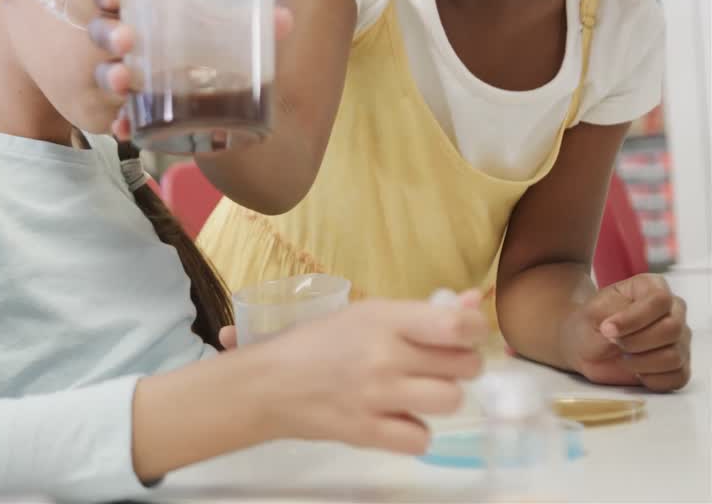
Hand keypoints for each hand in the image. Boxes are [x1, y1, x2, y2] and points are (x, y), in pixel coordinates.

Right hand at [88, 0, 293, 140]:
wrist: (204, 98)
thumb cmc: (199, 44)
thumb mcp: (219, 30)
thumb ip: (246, 24)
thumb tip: (285, 19)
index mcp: (140, 10)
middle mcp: (124, 42)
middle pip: (103, 33)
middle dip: (108, 34)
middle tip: (126, 40)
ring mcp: (122, 75)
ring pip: (104, 73)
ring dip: (109, 76)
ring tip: (121, 82)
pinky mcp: (127, 108)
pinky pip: (114, 116)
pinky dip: (120, 123)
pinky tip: (124, 129)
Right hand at [249, 292, 486, 454]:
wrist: (266, 383)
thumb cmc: (316, 342)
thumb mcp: (366, 315)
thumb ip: (421, 313)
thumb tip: (472, 303)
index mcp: (384, 318)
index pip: (457, 326)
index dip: (475, 331)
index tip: (465, 336)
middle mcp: (385, 356)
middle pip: (464, 366)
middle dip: (460, 365)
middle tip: (435, 365)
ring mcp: (377, 397)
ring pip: (450, 400)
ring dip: (439, 398)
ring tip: (416, 393)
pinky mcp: (368, 432)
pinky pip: (422, 438)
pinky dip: (414, 432)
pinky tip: (397, 419)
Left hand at [561, 273, 690, 391]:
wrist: (585, 345)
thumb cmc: (590, 323)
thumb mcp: (591, 314)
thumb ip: (610, 320)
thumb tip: (621, 332)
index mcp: (652, 287)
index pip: (660, 300)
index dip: (634, 318)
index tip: (608, 329)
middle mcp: (673, 310)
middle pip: (672, 328)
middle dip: (636, 342)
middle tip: (614, 343)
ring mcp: (680, 338)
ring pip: (675, 355)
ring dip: (642, 362)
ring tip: (622, 358)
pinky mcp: (680, 364)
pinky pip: (678, 377)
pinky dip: (652, 379)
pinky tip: (635, 372)